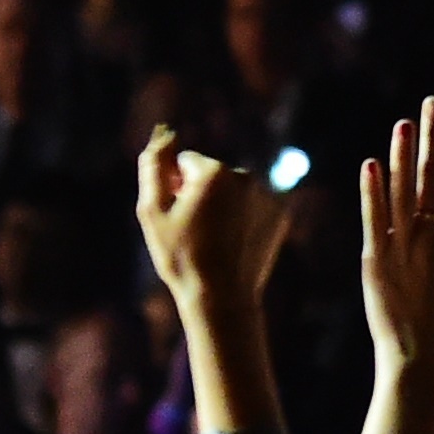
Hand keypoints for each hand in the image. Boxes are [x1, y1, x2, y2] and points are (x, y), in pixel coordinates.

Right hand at [135, 129, 288, 309]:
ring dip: (223, 206)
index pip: (186, 162)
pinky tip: (234, 243)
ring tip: (214, 241)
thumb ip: (153, 168)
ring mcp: (267, 194)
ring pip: (234, 191)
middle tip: (194, 231)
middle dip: (201, 193)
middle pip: (212, 174)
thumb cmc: (181, 257)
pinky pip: (253, 206)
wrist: (221, 298)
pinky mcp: (280, 213)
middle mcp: (246, 176)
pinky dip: (243, 218)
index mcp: (214, 171)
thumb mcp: (152, 213)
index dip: (175, 187)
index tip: (176, 215)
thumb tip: (163, 135)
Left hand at [359, 97, 433, 367]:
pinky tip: (370, 163)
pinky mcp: (374, 256)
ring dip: (401, 152)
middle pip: (433, 172)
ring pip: (399, 187)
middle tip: (433, 102)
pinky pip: (372, 214)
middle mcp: (431, 231)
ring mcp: (400, 241)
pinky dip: (371, 188)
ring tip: (404, 123)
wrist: (420, 357)